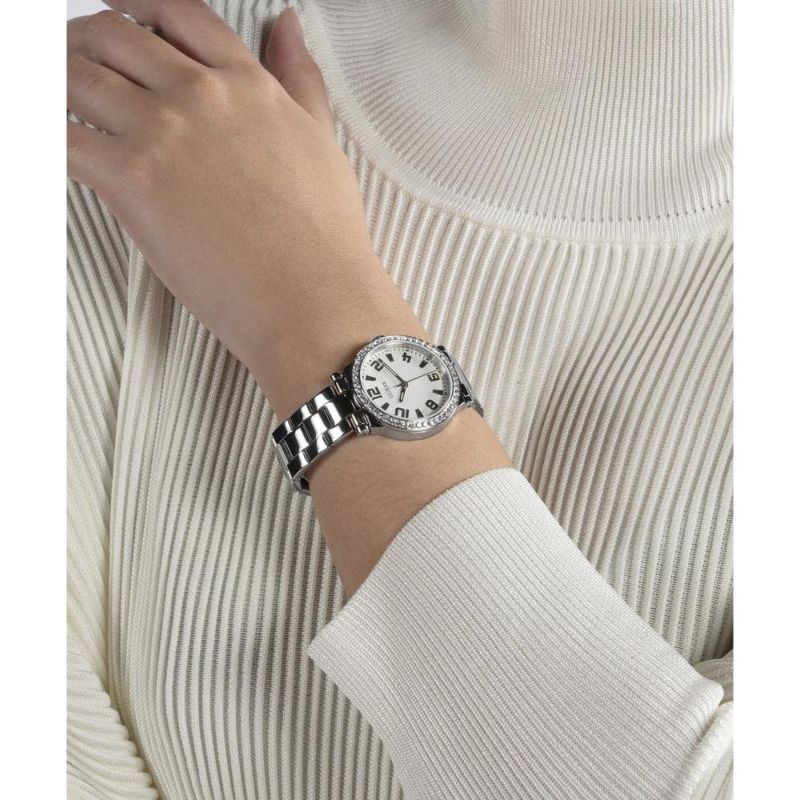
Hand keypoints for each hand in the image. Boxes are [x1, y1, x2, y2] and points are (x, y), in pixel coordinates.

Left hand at [67, 0, 423, 417]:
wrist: (312, 296)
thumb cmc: (322, 237)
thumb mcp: (321, 141)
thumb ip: (299, 78)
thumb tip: (287, 27)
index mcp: (247, 85)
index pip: (179, 15)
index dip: (139, 6)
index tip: (119, 11)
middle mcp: (202, 96)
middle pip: (117, 36)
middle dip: (85, 40)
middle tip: (75, 60)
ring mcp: (163, 134)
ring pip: (78, 75)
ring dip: (55, 78)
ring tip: (52, 98)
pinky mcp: (130, 180)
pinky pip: (60, 136)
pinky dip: (42, 131)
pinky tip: (46, 140)